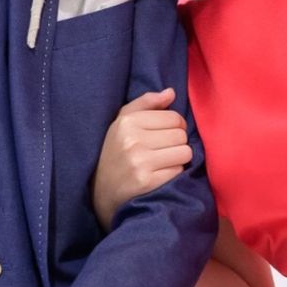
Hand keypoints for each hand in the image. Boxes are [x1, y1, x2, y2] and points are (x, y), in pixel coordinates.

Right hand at [91, 87, 192, 228]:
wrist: (101, 193)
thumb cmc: (115, 153)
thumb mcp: (122, 123)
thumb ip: (146, 103)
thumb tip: (171, 93)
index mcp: (127, 122)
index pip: (174, 117)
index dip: (175, 126)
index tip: (165, 135)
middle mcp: (133, 140)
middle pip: (181, 135)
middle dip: (177, 143)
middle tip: (162, 151)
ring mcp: (140, 162)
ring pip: (184, 152)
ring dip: (178, 158)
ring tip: (163, 162)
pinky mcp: (147, 182)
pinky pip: (179, 171)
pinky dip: (173, 173)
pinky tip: (159, 175)